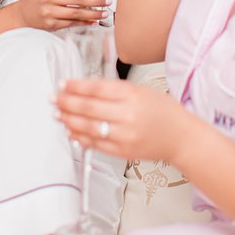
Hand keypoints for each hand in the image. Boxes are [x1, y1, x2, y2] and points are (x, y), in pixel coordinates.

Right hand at [14, 0, 111, 32]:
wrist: (22, 14)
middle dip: (96, 0)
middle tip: (107, 0)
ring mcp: (49, 12)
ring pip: (76, 13)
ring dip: (93, 14)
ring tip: (104, 12)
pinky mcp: (51, 24)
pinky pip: (72, 23)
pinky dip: (85, 22)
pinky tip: (94, 21)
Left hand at [55, 77, 197, 164]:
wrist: (181, 137)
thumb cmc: (164, 112)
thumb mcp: (143, 91)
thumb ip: (117, 90)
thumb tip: (87, 90)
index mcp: (133, 95)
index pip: (97, 88)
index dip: (76, 86)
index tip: (63, 84)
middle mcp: (128, 115)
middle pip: (88, 107)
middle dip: (66, 102)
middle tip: (54, 99)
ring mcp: (124, 135)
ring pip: (87, 127)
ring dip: (68, 120)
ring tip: (58, 114)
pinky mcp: (121, 151)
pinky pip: (94, 143)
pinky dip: (79, 137)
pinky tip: (71, 131)